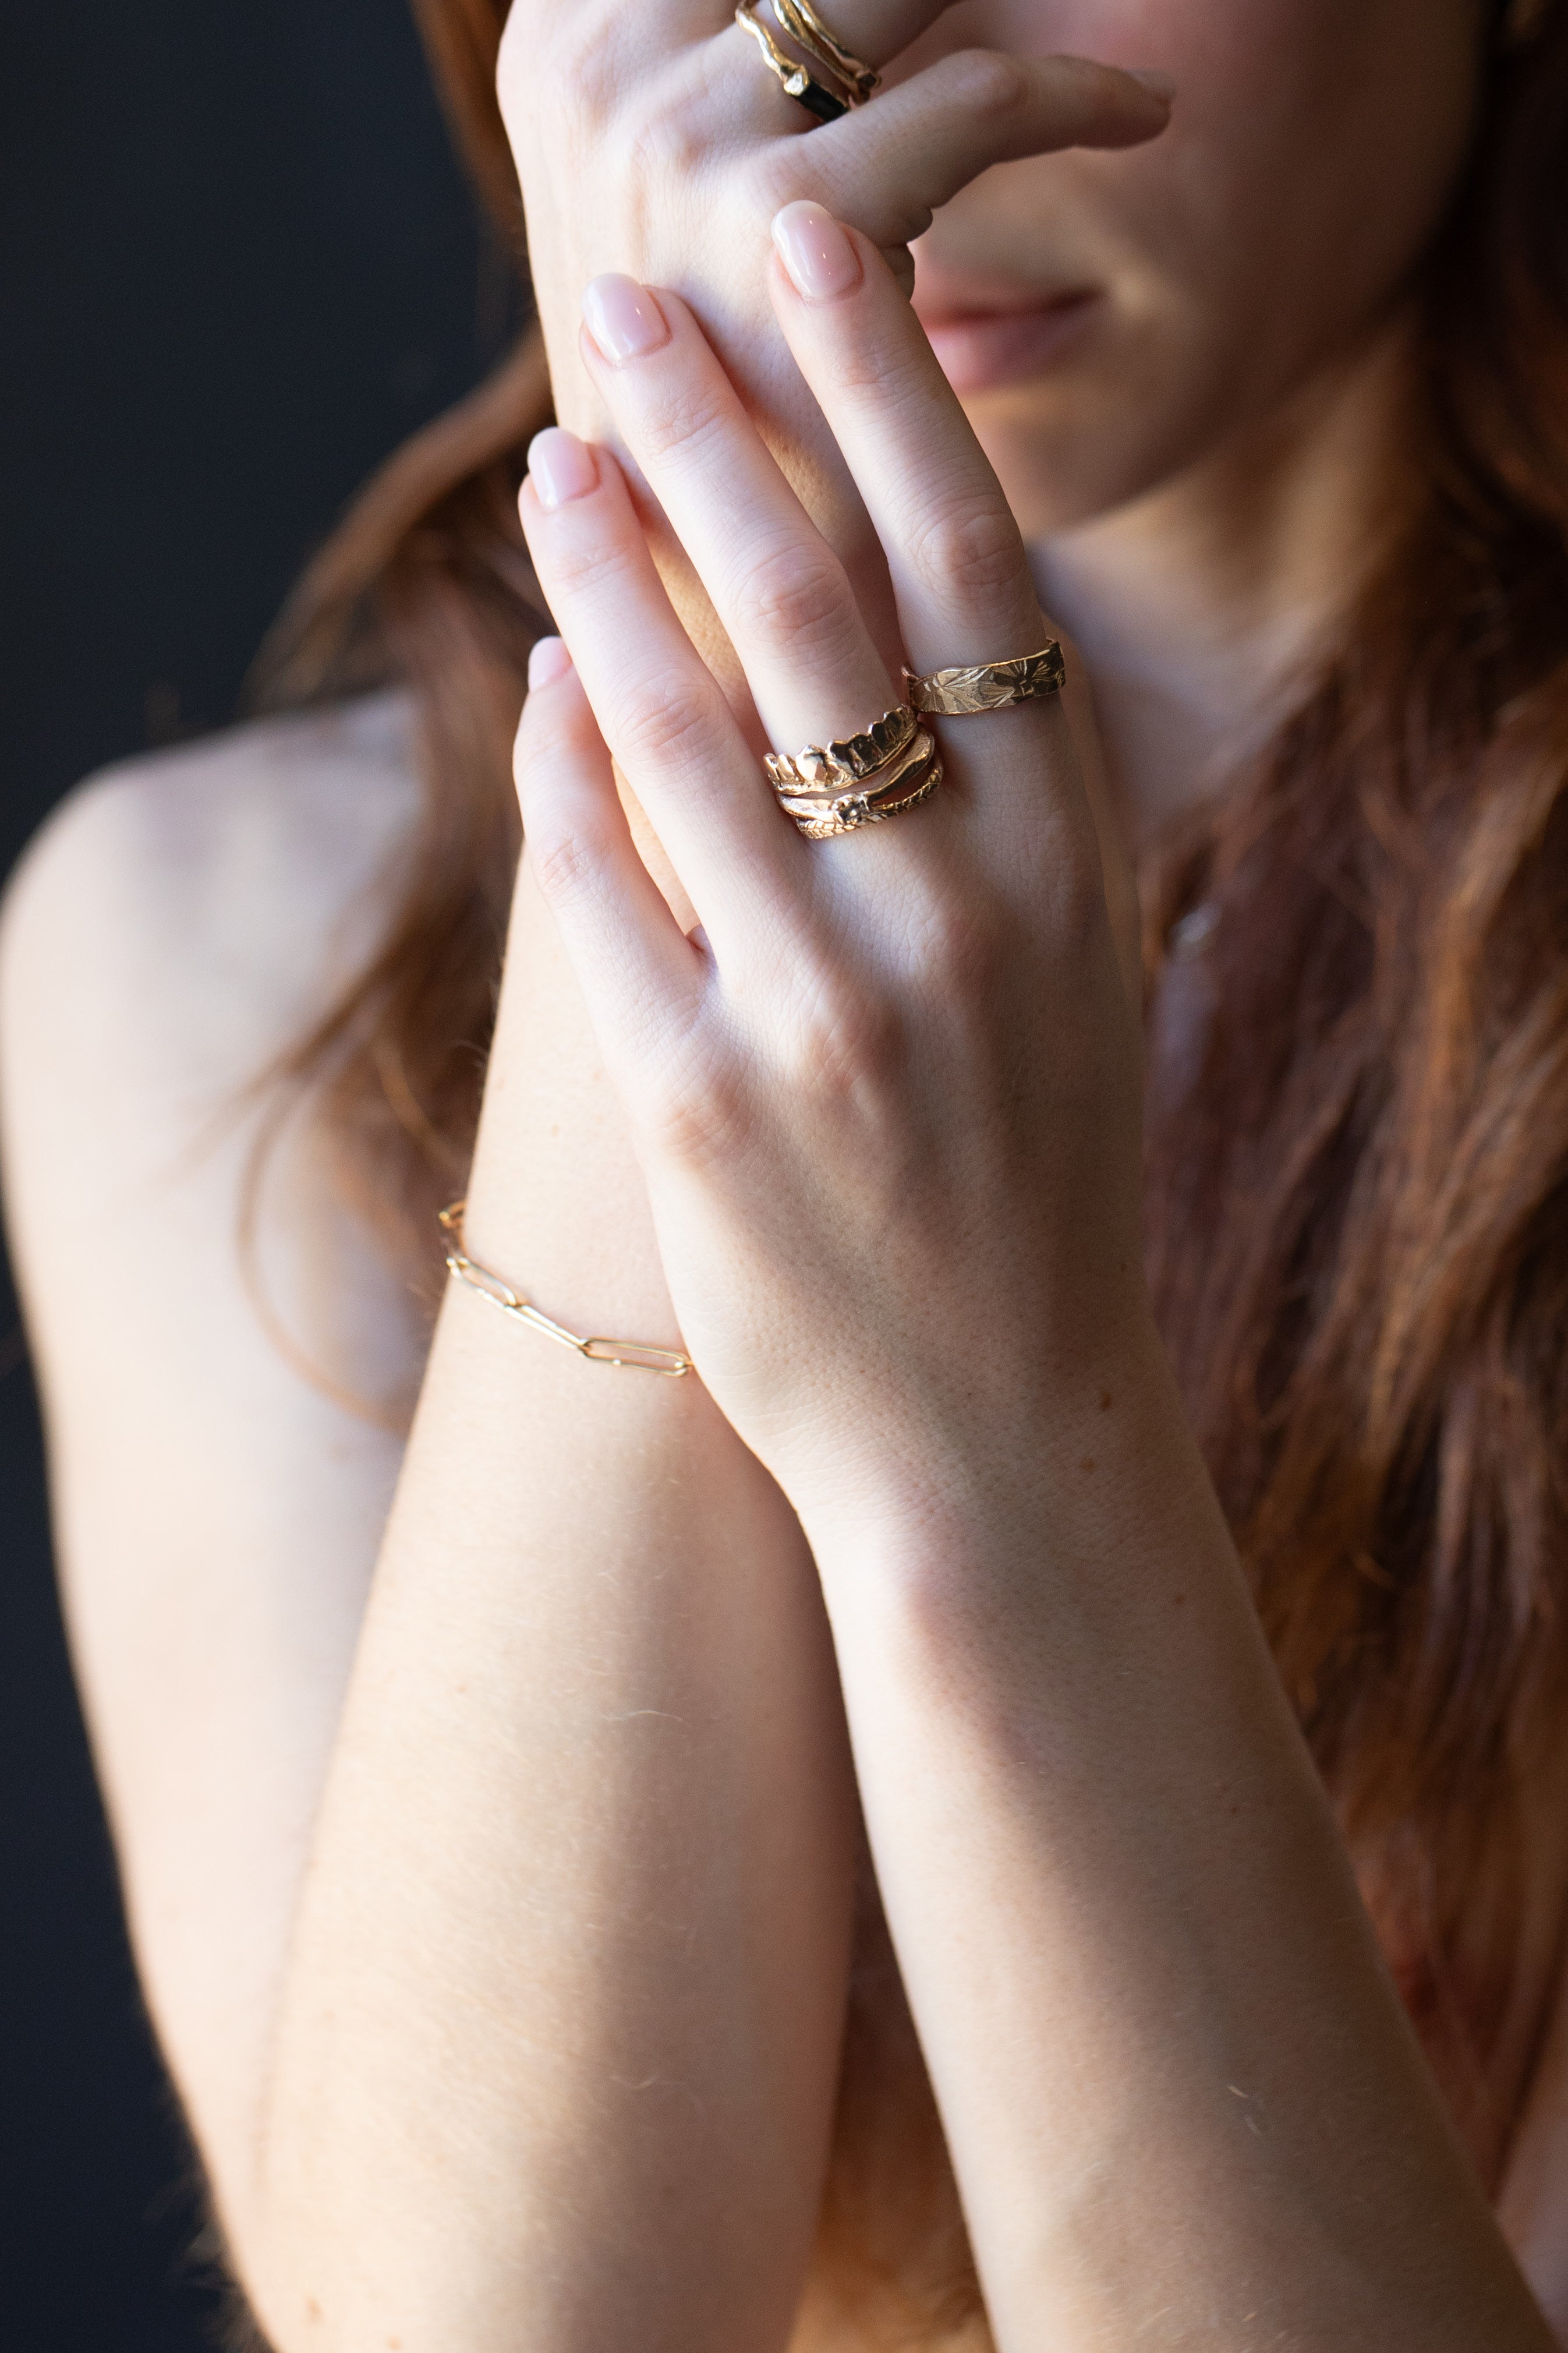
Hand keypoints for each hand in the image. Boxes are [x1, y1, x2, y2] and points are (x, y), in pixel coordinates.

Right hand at [500, 0, 1170, 682]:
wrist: (716, 651)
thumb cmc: (713, 462)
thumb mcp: (692, 258)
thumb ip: (723, 111)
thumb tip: (812, 18)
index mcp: (556, 53)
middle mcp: (590, 76)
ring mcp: (665, 147)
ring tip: (1102, 52)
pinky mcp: (777, 225)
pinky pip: (970, 101)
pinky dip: (1076, 97)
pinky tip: (1141, 116)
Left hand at [514, 211, 1148, 1534]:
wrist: (1004, 1427)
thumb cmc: (1031, 1180)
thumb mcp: (1075, 970)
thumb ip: (1012, 803)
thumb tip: (903, 615)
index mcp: (1070, 860)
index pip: (971, 569)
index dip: (882, 391)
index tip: (811, 258)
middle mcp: (962, 912)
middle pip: (816, 608)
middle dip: (714, 430)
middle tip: (629, 310)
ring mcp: (831, 1010)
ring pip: (688, 731)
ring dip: (606, 577)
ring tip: (557, 467)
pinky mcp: (710, 1106)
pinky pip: (610, 894)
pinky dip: (567, 772)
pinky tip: (542, 682)